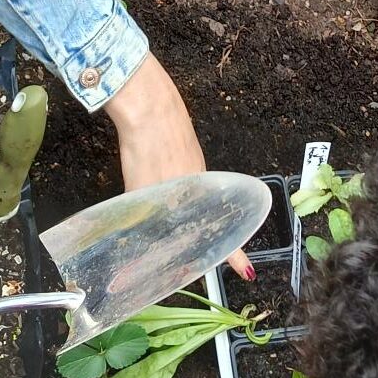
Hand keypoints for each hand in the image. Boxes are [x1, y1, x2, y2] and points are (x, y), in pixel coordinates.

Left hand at [104, 59, 253, 280]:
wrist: (150, 106)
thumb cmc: (148, 148)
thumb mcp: (139, 190)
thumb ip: (141, 216)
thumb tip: (131, 242)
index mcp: (198, 194)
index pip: (223, 232)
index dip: (233, 254)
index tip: (247, 272)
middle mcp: (204, 182)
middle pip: (215, 217)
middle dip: (214, 238)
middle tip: (212, 256)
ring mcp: (196, 165)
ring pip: (202, 199)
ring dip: (195, 216)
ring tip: (183, 230)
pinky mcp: (186, 150)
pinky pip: (191, 182)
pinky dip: (185, 195)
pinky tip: (168, 195)